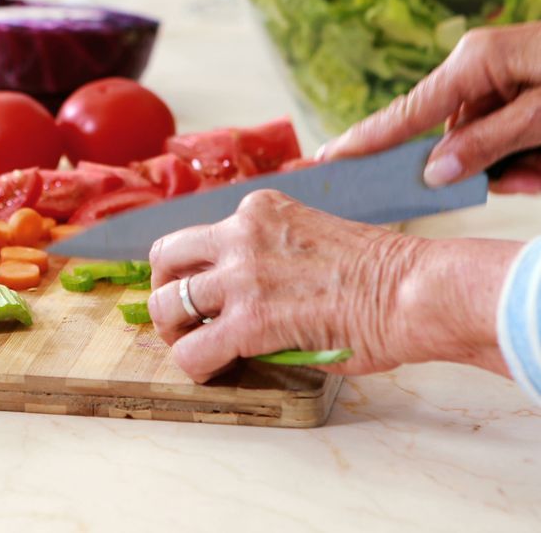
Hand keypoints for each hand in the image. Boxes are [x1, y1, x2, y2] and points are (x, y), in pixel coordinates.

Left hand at [147, 189, 519, 382]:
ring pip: (165, 303)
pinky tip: (215, 370)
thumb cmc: (383, 273)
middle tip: (183, 317)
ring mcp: (241, 275)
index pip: (197, 234)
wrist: (416, 291)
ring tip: (196, 346)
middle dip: (165, 289)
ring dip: (173, 331)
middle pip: (164, 257)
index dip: (192, 268)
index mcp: (259, 210)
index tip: (201, 290)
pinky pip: (191, 351)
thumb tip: (246, 292)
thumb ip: (272, 252)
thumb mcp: (312, 235)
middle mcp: (241, 233)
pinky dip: (194, 366)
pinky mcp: (249, 321)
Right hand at [318, 22, 540, 192]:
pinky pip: (509, 140)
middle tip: (525, 176)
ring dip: (516, 167)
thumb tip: (434, 173)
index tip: (326, 159)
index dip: (365, 142)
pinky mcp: (523, 93)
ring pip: (486, 146)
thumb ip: (487, 143)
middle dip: (485, 167)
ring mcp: (502, 81)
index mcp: (474, 61)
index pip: (407, 113)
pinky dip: (530, 160)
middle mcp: (480, 70)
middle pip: (454, 138)